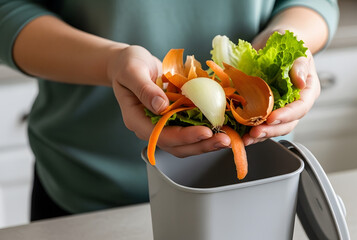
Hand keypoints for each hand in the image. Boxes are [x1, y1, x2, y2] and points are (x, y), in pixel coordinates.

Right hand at [108, 46, 229, 156]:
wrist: (131, 62)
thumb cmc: (127, 65)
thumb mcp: (132, 71)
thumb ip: (144, 89)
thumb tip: (161, 106)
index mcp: (137, 120)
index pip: (161, 136)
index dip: (184, 137)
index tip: (204, 132)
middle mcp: (152, 127)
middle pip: (178, 146)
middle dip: (202, 145)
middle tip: (225, 140)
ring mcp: (165, 124)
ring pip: (188, 141)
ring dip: (208, 141)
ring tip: (229, 138)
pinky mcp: (176, 117)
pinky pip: (193, 127)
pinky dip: (209, 128)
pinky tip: (226, 125)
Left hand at [245, 32, 320, 144]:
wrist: (273, 42)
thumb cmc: (287, 45)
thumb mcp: (296, 50)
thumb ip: (300, 65)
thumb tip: (300, 82)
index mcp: (307, 91)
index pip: (300, 108)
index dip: (287, 115)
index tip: (272, 118)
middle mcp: (295, 104)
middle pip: (287, 124)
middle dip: (271, 130)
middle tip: (256, 132)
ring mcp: (280, 108)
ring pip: (273, 128)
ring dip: (259, 135)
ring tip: (246, 139)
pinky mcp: (265, 109)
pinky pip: (259, 123)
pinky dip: (249, 130)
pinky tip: (240, 135)